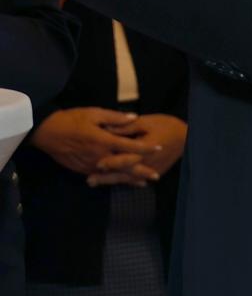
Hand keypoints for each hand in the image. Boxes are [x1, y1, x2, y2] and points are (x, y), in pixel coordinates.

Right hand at [29, 106, 145, 176]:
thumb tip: (134, 117)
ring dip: (129, 178)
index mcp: (104, 140)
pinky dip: (113, 179)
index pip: (130, 146)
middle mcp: (99, 155)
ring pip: (113, 174)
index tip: (159, 148)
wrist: (47, 132)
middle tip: (156, 175)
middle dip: (141, 171)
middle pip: (124, 166)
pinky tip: (121, 181)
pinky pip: (101, 176)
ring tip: (143, 182)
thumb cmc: (72, 119)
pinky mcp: (82, 169)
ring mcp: (90, 165)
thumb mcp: (94, 113)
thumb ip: (115, 117)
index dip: (145, 148)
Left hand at [85, 113, 187, 187]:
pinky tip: (112, 183)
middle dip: (106, 177)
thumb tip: (107, 128)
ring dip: (110, 181)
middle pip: (124, 172)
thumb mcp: (147, 122)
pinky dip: (124, 182)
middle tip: (89, 180)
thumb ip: (127, 126)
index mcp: (145, 148)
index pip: (126, 157)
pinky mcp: (154, 172)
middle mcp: (147, 162)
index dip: (112, 161)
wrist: (187, 136)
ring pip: (128, 178)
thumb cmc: (166, 126)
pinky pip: (136, 180)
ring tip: (94, 183)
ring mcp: (151, 169)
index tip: (97, 164)